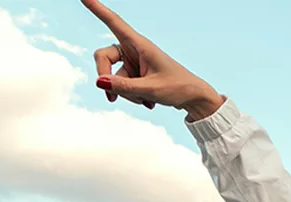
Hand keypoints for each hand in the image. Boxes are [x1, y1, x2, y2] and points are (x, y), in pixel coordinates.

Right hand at [81, 0, 223, 119]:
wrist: (193, 99)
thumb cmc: (177, 88)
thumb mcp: (150, 89)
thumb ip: (124, 87)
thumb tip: (98, 81)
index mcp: (140, 44)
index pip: (114, 22)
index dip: (97, 9)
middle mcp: (133, 50)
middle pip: (103, 57)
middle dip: (105, 77)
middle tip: (112, 97)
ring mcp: (133, 62)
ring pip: (113, 77)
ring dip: (125, 93)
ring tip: (146, 101)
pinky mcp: (134, 74)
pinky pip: (121, 85)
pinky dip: (131, 96)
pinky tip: (148, 103)